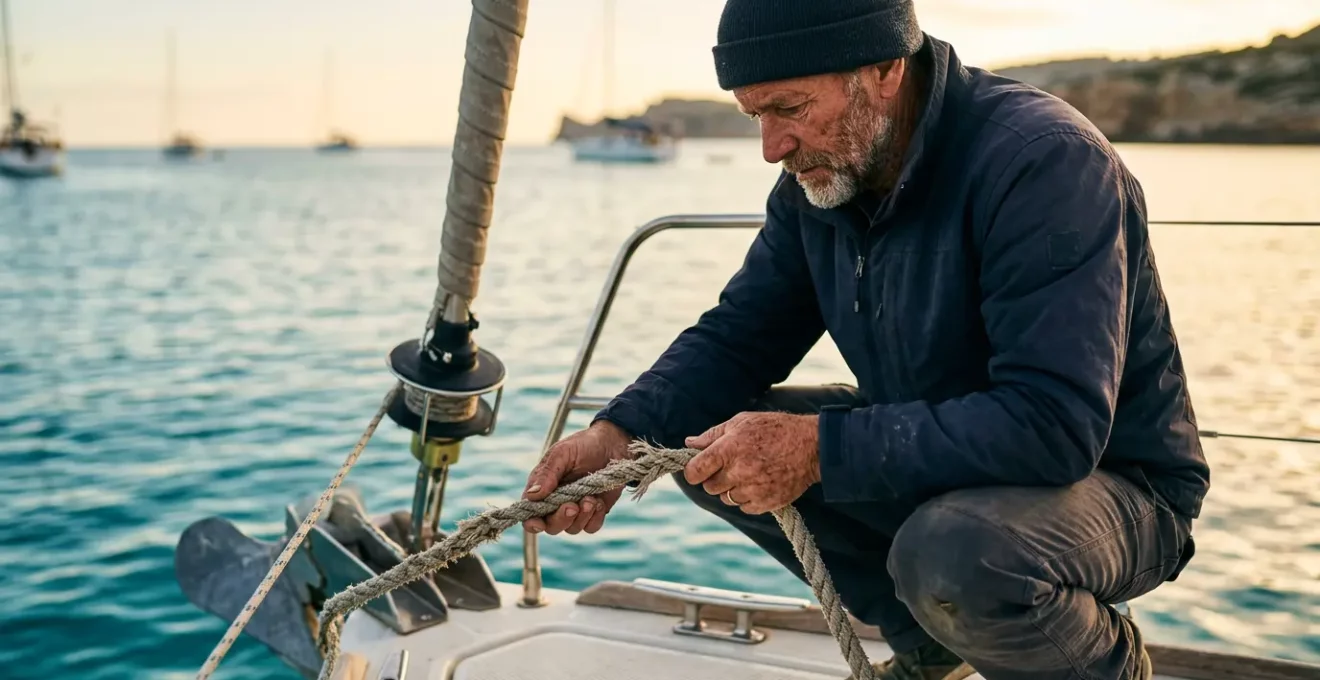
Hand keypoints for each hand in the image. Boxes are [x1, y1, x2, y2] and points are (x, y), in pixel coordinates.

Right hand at [522, 420, 632, 534]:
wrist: (613, 444)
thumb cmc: (583, 445)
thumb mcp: (562, 453)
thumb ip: (546, 474)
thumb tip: (532, 496)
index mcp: (542, 488)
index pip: (530, 513)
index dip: (531, 522)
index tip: (539, 523)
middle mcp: (556, 502)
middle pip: (551, 526)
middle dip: (561, 519)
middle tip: (572, 506)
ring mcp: (576, 508)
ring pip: (572, 528)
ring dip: (581, 517)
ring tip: (591, 498)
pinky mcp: (594, 512)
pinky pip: (591, 527)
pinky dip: (595, 518)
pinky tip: (599, 502)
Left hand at [683, 412, 819, 514]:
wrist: (812, 447)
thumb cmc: (775, 429)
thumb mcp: (742, 422)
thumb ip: (712, 435)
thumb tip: (689, 443)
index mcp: (728, 449)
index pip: (695, 471)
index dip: (693, 472)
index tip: (698, 470)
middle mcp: (738, 471)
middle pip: (709, 487)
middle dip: (715, 479)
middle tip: (731, 467)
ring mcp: (752, 489)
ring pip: (726, 499)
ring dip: (732, 489)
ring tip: (750, 473)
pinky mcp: (765, 503)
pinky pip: (744, 507)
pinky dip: (748, 499)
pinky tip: (760, 483)